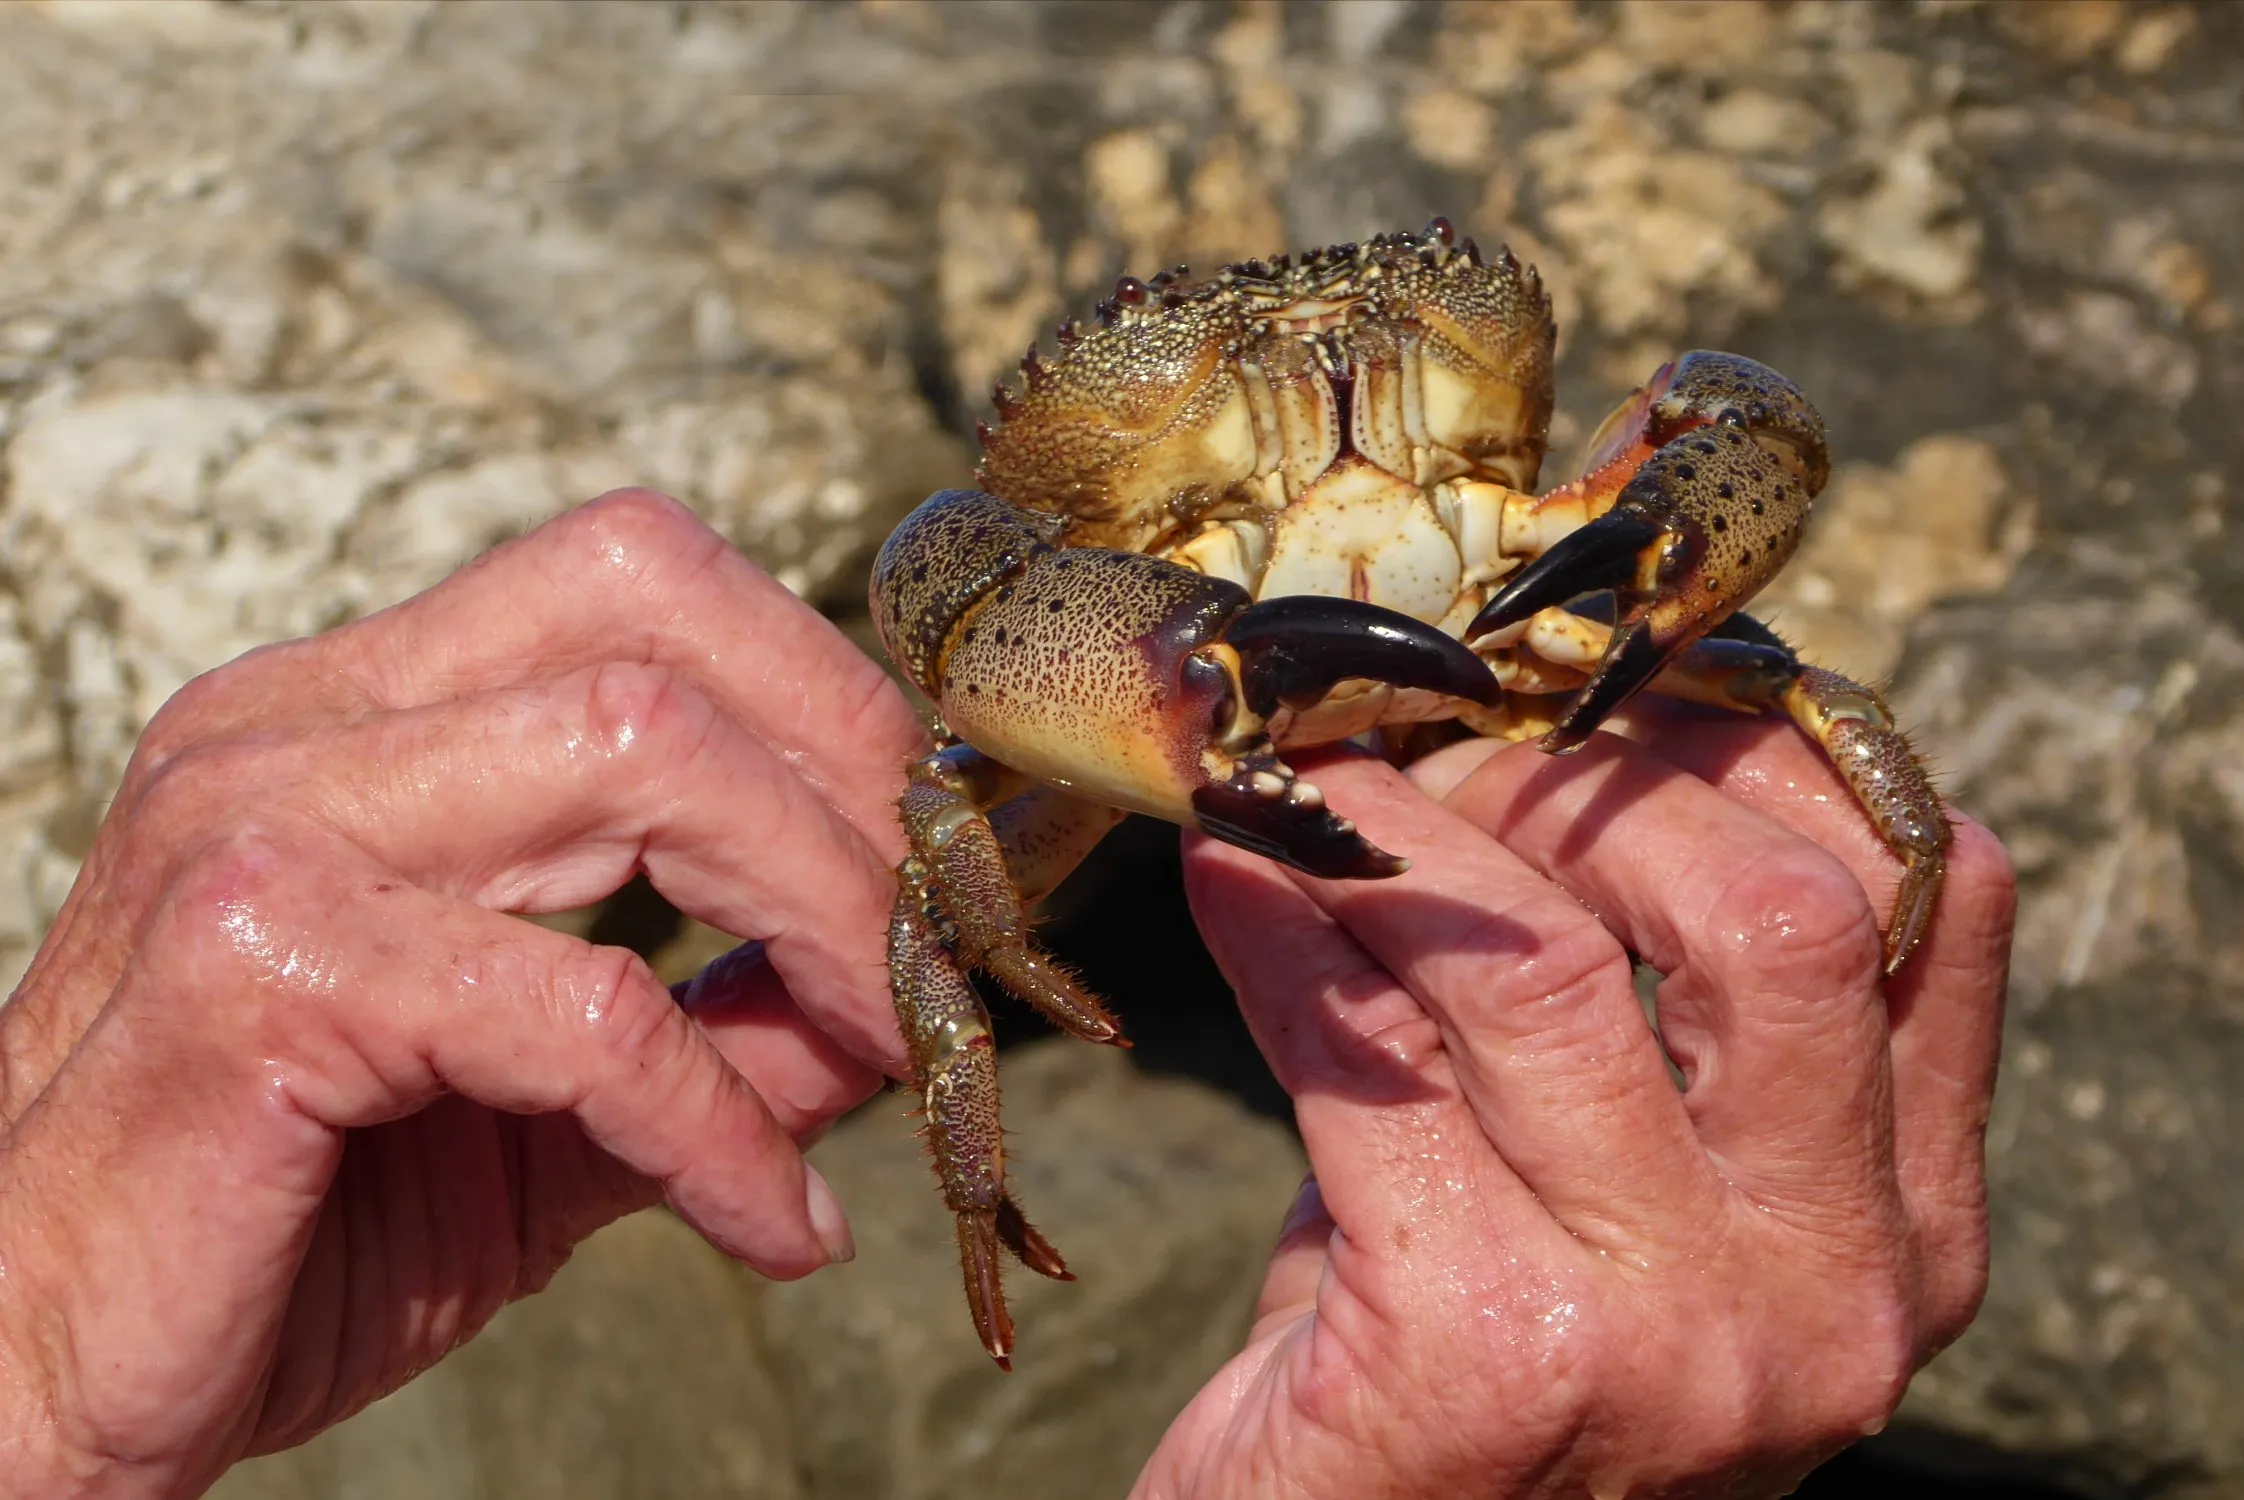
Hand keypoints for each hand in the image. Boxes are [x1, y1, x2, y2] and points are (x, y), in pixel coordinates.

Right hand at [0, 491, 925, 1496]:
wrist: (31, 1380)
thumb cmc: (275, 1232)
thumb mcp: (544, 1116)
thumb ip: (714, 1030)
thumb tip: (895, 991)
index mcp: (354, 717)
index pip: (638, 579)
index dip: (823, 691)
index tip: (932, 845)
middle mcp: (295, 729)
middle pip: (658, 626)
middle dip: (850, 778)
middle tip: (947, 941)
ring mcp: (260, 826)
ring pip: (641, 760)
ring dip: (824, 918)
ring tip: (902, 1054)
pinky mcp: (255, 968)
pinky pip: (583, 1007)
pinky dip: (720, 1122)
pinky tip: (775, 1228)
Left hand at [1145, 702, 2012, 1498]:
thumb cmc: (1481, 1378)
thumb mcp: (1621, 1208)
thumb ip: (1643, 1030)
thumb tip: (1532, 751)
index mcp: (1904, 1234)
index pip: (1934, 908)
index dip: (1764, 758)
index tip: (1618, 694)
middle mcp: (1828, 1286)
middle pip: (1769, 914)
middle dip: (1586, 788)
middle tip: (1441, 762)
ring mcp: (1672, 1335)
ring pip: (1543, 965)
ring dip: (1397, 839)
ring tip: (1307, 792)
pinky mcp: (1480, 1359)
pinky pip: (1365, 1060)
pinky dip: (1277, 933)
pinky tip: (1224, 875)